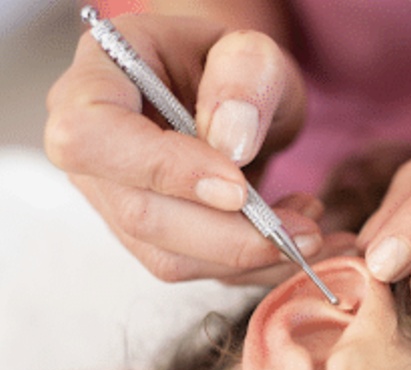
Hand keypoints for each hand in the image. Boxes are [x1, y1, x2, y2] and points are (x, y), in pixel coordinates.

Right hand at [45, 14, 315, 283]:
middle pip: (140, 215)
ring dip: (252, 255)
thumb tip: (231, 143)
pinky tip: (298, 239)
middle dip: (231, 235)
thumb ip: (244, 76)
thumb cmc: (233, 68)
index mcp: (96, 82)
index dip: (163, 170)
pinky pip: (201, 271)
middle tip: (304, 229)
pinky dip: (258, 265)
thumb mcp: (252, 50)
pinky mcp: (155, 241)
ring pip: (171, 258)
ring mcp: (118, 204)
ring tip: (310, 226)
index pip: (92, 138)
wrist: (233, 98)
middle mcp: (93, 154)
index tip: (239, 188)